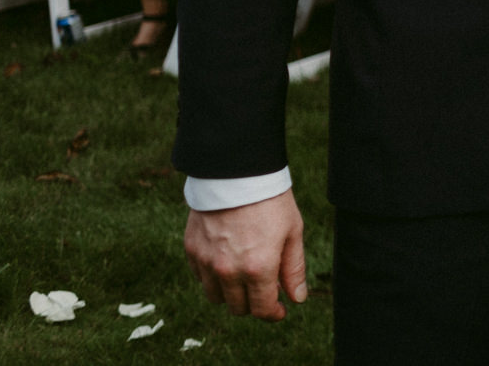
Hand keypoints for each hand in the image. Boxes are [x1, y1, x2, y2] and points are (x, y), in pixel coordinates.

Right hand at [184, 190, 307, 321]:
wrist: (236, 174)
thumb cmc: (270, 201)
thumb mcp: (292, 232)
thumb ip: (293, 269)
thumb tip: (297, 298)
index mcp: (258, 268)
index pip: (262, 309)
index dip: (273, 314)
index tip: (280, 309)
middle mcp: (229, 271)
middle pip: (238, 308)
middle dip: (254, 303)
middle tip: (264, 289)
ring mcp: (207, 263)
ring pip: (216, 297)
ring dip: (231, 293)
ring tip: (245, 275)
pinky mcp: (192, 251)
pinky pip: (201, 278)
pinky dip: (213, 277)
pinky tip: (227, 260)